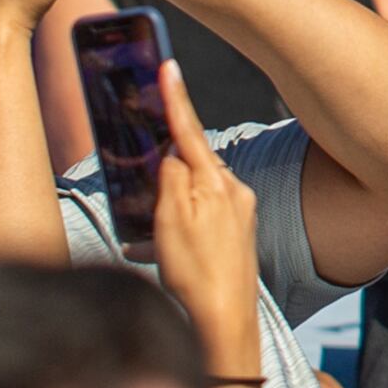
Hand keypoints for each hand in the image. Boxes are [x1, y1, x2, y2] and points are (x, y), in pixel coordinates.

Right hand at [140, 58, 262, 357]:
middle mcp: (235, 191)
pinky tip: (167, 244)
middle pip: (193, 161)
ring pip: (197, 189)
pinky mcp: (238, 233)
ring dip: (172, 200)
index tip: (169, 66)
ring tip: (155, 231)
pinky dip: (182, 220)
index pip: (189, 131)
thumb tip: (171, 156)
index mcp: (217, 183)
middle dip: (168, 163)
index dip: (176, 98)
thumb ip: (170, 179)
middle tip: (148, 179)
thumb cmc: (196, 273)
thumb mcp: (171, 221)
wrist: (226, 321)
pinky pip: (204, 213)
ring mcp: (239, 212)